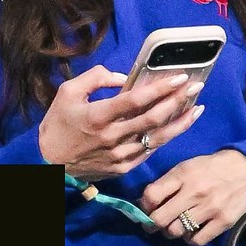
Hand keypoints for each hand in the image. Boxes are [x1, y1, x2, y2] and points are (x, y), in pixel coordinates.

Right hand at [38, 66, 204, 181]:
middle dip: (178, 101)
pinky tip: (177, 126)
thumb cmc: (58, 124)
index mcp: (98, 116)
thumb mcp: (68, 92)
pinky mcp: (122, 168)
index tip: (180, 77)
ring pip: (157, 138)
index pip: (136, 100)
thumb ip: (96, 78)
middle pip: (153, 119)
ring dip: (180, 123)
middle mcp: (112, 137)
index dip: (160, 89)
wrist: (48, 164)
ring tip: (197, 108)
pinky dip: (166, 138)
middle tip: (196, 87)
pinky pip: (149, 151)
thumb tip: (123, 78)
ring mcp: (119, 155)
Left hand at [140, 149, 245, 245]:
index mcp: (183, 175)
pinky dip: (189, 239)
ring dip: (171, 232)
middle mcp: (194, 192)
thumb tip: (145, 202)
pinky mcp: (223, 221)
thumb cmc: (210, 168)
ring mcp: (210, 208)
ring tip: (174, 226)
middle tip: (153, 225)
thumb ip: (167, 182)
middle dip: (152, 224)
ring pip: (176, 231)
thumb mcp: (186, 167)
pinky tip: (191, 231)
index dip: (144, 206)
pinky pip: (197, 240)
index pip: (152, 195)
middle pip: (160, 218)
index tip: (146, 209)